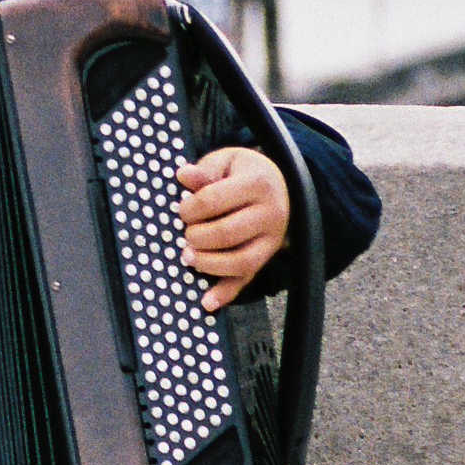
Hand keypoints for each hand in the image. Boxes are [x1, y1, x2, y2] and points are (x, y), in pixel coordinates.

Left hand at [176, 145, 288, 309]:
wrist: (282, 186)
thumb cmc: (244, 174)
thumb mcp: (227, 162)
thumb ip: (205, 170)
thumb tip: (183, 175)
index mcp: (257, 184)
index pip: (212, 201)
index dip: (188, 209)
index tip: (182, 210)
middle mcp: (269, 214)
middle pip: (225, 234)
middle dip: (196, 238)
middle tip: (186, 235)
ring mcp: (270, 240)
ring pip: (238, 262)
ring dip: (207, 264)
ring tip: (189, 257)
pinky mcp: (266, 258)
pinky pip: (246, 280)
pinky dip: (226, 293)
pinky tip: (207, 302)